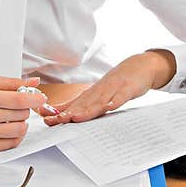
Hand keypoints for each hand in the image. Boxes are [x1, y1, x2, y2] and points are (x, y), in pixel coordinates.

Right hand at [0, 75, 47, 150]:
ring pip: (19, 130)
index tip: (42, 98)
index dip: (35, 99)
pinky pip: (12, 144)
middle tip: (16, 105)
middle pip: (21, 114)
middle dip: (24, 108)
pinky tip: (10, 127)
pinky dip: (16, 136)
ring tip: (13, 116)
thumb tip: (35, 83)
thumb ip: (12, 82)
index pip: (19, 100)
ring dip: (22, 122)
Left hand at [40, 51, 174, 125]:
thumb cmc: (117, 82)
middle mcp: (100, 90)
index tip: (46, 119)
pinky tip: (110, 107)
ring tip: (76, 117)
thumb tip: (58, 113)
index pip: (73, 104)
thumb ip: (80, 104)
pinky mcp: (128, 88)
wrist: (139, 66)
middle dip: (69, 113)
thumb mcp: (97, 93)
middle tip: (57, 121)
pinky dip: (115, 101)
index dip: (60, 112)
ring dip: (87, 109)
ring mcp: (114, 88)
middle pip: (83, 104)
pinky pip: (121, 96)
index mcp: (91, 93)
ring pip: (99, 101)